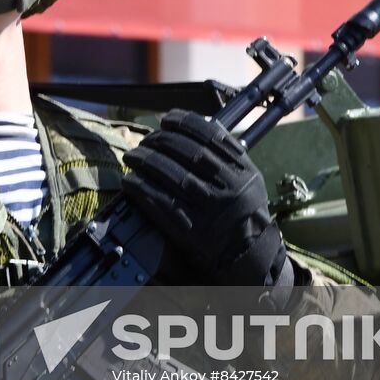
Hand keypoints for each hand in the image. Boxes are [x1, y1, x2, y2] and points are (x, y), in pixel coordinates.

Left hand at [122, 109, 292, 292]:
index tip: (167, 119)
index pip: (211, 136)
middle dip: (161, 141)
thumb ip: (229, 155)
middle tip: (146, 140)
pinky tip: (130, 181)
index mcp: (244, 173)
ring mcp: (211, 210)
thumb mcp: (249, 182)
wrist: (250, 260)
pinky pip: (160, 203)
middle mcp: (230, 189)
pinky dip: (141, 188)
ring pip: (173, 175)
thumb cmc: (244, 216)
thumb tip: (198, 124)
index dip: (185, 123)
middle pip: (189, 153)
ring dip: (146, 161)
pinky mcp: (192, 231)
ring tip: (132, 157)